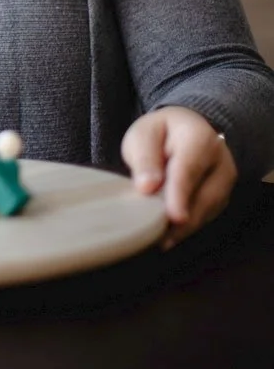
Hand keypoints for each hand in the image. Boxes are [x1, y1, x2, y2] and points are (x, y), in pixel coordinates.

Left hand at [120, 106, 237, 249]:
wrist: (184, 131)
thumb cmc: (160, 133)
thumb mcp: (143, 135)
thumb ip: (144, 158)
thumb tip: (147, 187)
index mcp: (200, 137)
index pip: (189, 169)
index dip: (181, 195)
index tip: (175, 217)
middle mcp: (221, 161)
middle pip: (205, 196)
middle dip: (183, 219)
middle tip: (160, 237)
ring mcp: (225, 182)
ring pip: (207, 211)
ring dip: (184, 227)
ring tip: (160, 237)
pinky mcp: (222, 199)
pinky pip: (206, 216)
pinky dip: (187, 227)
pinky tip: (169, 235)